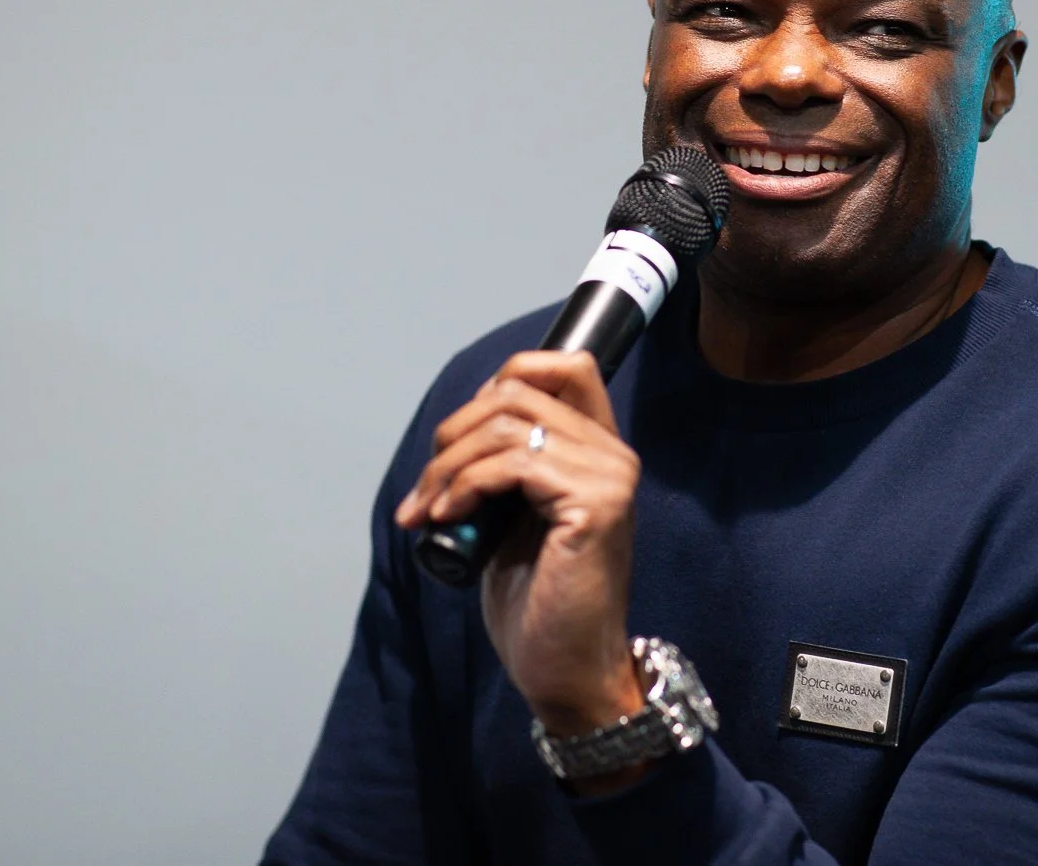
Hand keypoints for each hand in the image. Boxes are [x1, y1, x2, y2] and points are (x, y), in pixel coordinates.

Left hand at [394, 350, 645, 740]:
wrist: (565, 671)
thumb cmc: (539, 602)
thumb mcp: (513, 515)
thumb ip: (506, 465)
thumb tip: (459, 430)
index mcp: (599, 451)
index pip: (565, 366)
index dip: (506, 379)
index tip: (462, 438)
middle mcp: (613, 455)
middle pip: (518, 390)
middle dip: (454, 433)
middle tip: (424, 490)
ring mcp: (610, 477)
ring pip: (507, 424)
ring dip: (447, 466)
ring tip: (424, 512)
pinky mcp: (595, 504)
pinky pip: (511, 464)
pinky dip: (463, 486)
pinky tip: (445, 520)